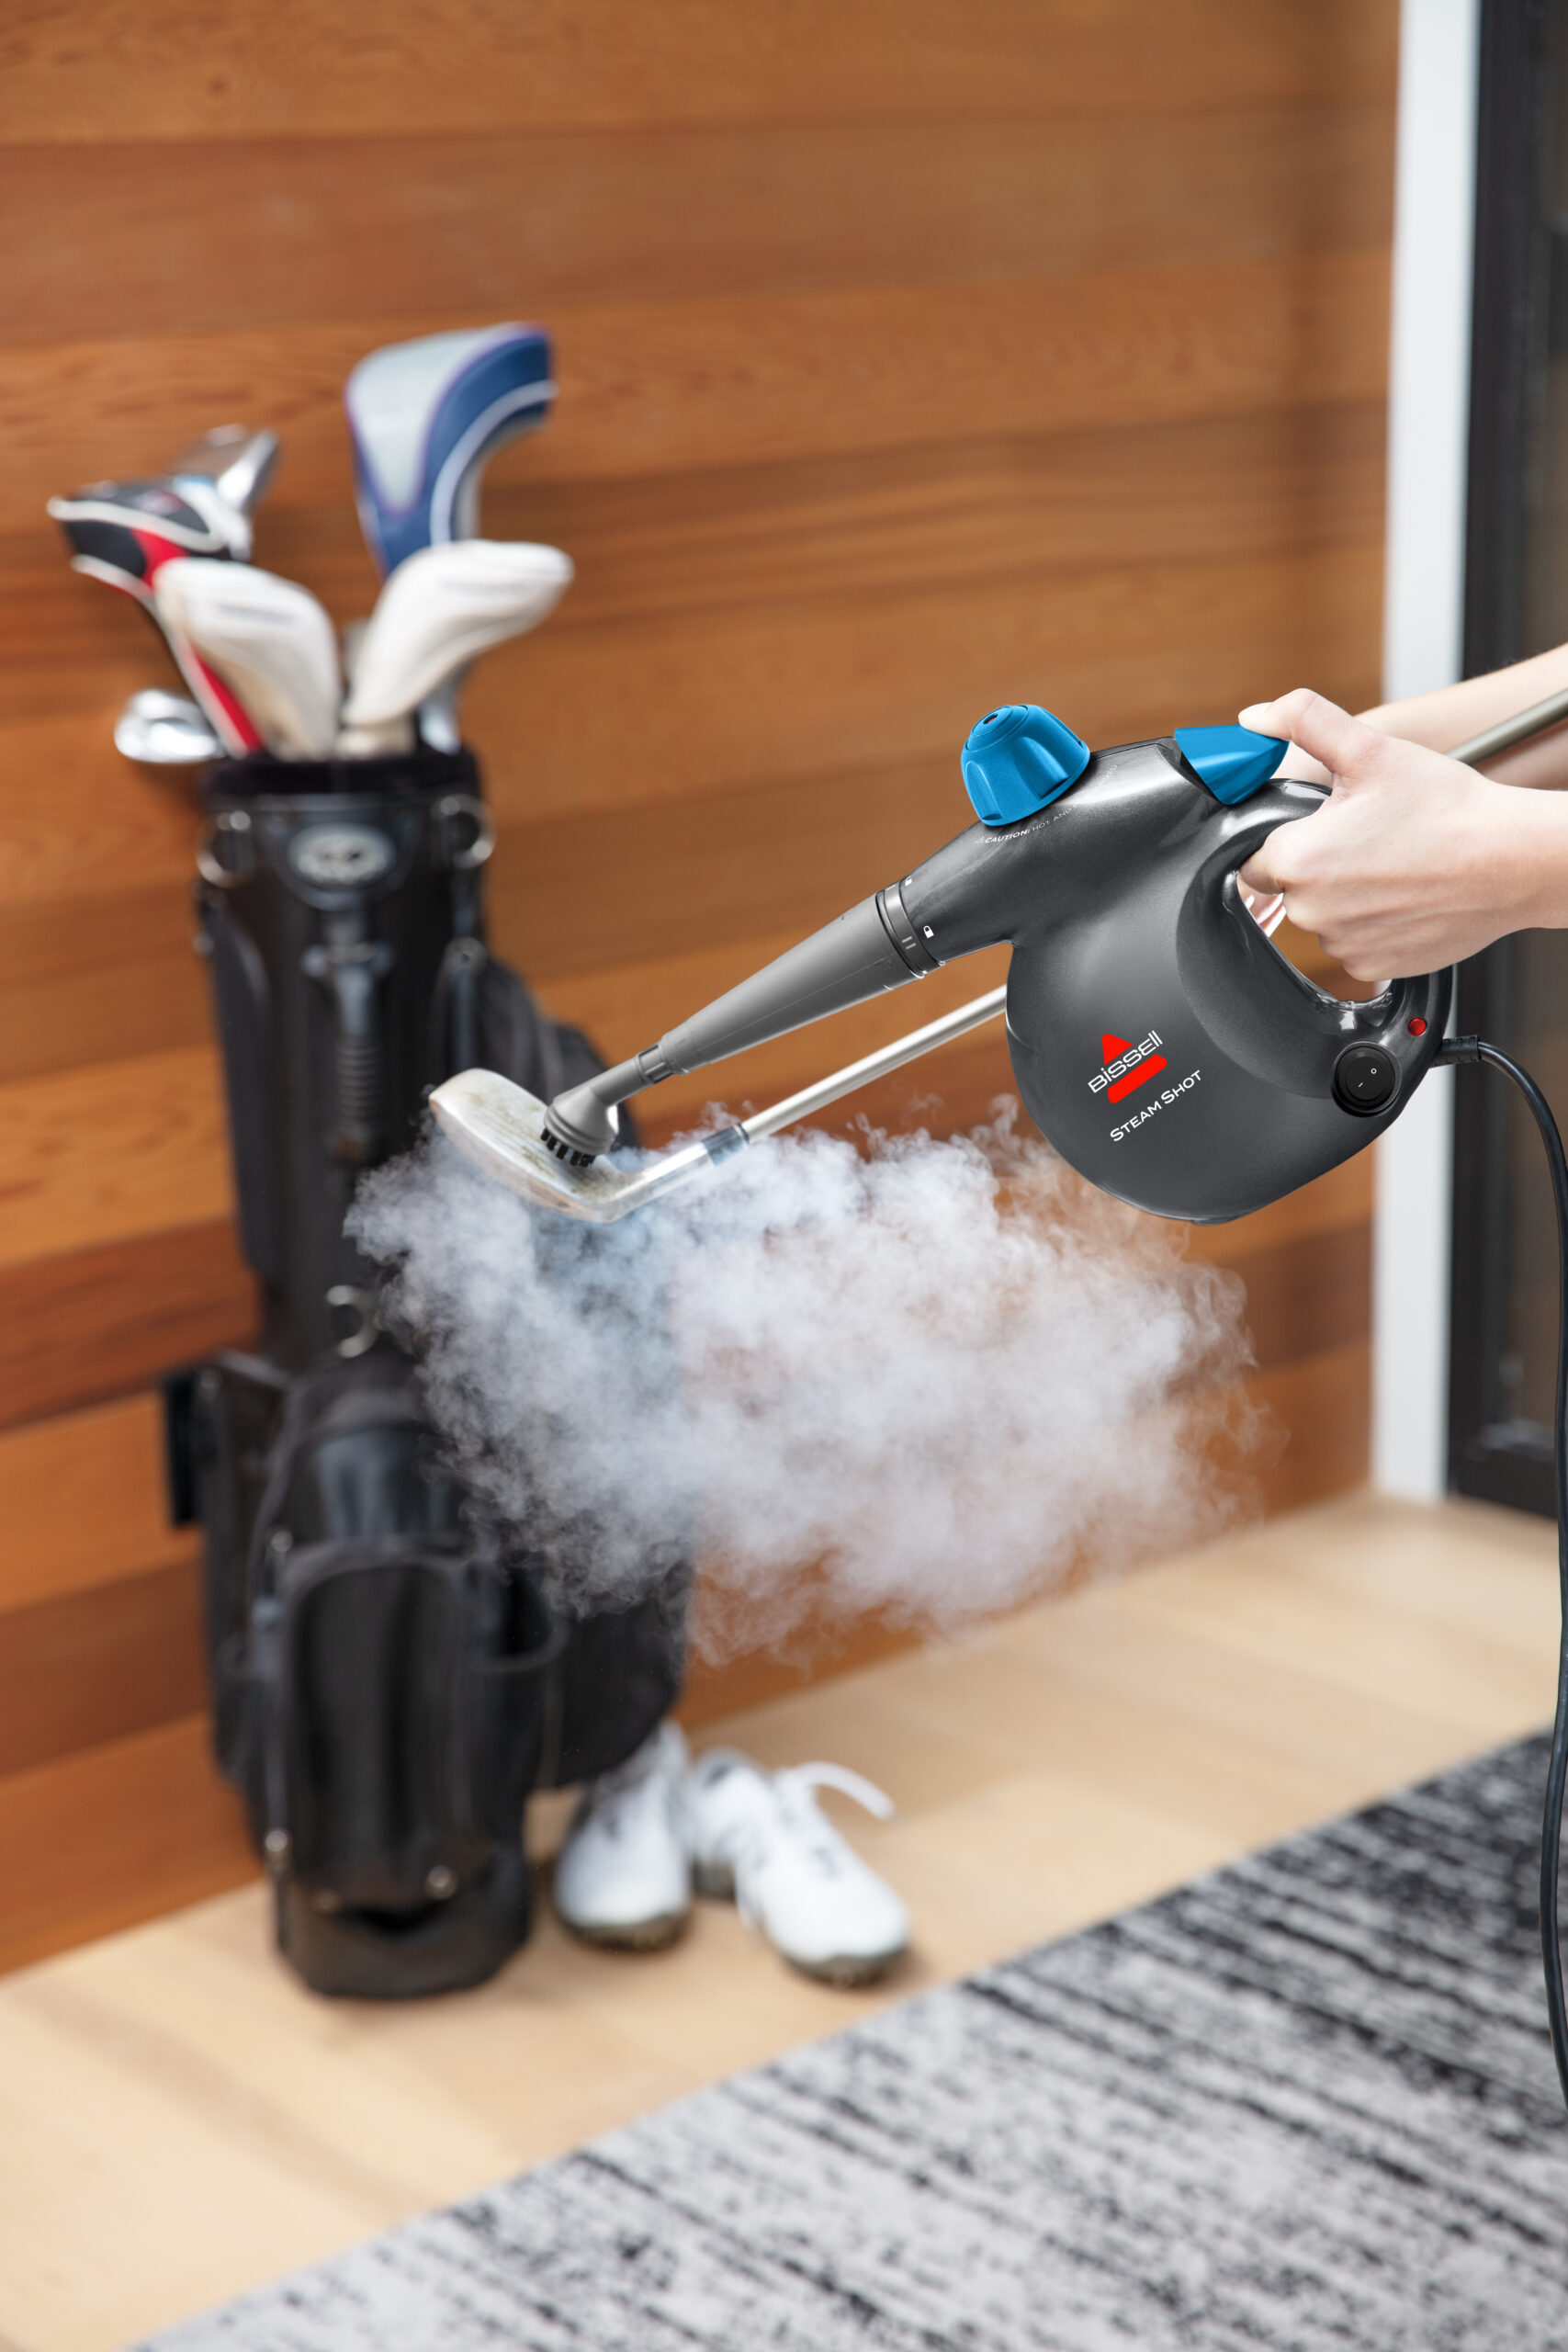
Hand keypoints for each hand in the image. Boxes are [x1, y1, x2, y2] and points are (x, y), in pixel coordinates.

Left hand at [1235, 688, 1567, 978]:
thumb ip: (1304, 722)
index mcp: (1298, 860)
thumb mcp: (1372, 750)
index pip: (1255, 858)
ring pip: (1325, 917)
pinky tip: (1405, 895)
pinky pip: (1357, 943)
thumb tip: (1257, 717)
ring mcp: (1344, 945)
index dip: (1289, 838)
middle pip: (1291, 888)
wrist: (1510, 859)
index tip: (1324, 827)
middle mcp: (1313, 912)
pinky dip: (1374, 924)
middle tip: (1370, 839)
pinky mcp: (1375, 967)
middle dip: (1320, 864)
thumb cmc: (1447, 809)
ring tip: (1394, 865)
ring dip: (1347, 896)